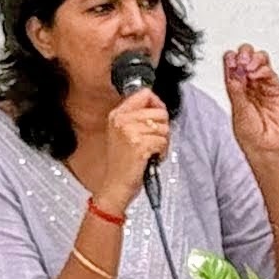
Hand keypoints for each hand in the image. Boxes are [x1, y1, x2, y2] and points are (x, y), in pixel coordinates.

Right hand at [78, 86, 172, 216]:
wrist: (115, 185)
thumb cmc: (122, 164)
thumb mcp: (123, 134)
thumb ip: (138, 117)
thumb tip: (159, 107)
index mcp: (117, 114)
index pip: (145, 93)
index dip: (157, 105)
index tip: (157, 117)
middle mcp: (122, 120)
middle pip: (159, 111)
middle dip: (162, 127)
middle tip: (153, 140)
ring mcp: (130, 132)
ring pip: (164, 128)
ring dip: (163, 142)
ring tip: (151, 151)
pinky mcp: (139, 145)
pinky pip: (163, 142)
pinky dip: (162, 152)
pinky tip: (151, 158)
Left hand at [223, 43, 278, 164]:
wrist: (265, 145)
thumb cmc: (250, 133)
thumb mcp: (238, 111)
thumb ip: (236, 90)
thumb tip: (233, 72)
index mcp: (235, 86)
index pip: (231, 64)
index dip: (230, 59)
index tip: (230, 62)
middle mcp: (248, 83)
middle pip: (246, 57)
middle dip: (243, 54)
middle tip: (241, 61)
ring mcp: (262, 84)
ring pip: (259, 60)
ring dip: (254, 58)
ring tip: (249, 66)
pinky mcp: (275, 88)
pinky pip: (270, 73)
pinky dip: (263, 70)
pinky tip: (256, 74)